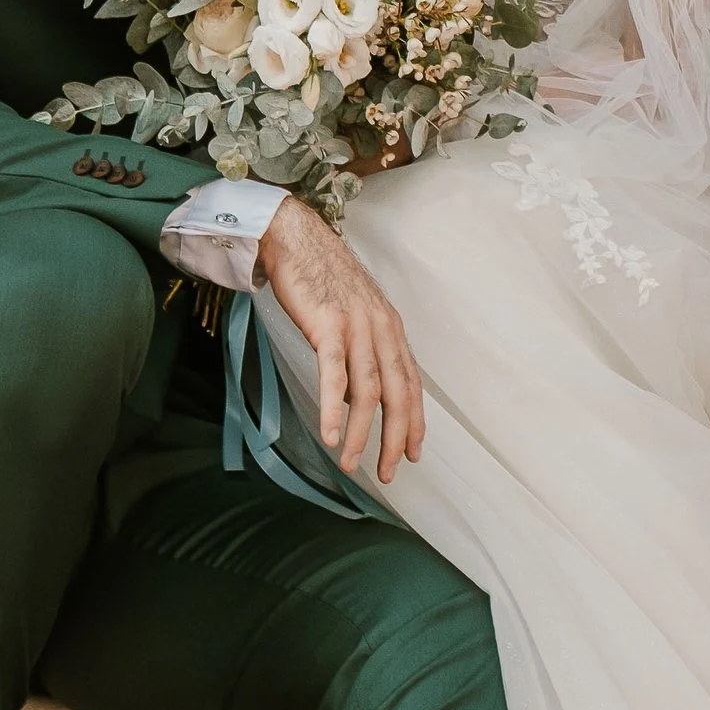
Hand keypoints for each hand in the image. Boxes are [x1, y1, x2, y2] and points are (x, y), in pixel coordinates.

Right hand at [259, 195, 425, 483]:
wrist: (296, 238)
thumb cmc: (320, 278)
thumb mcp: (351, 316)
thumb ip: (360, 354)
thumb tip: (354, 401)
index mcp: (390, 328)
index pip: (411, 384)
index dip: (414, 422)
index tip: (412, 453)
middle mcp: (381, 328)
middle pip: (397, 394)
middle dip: (395, 438)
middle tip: (388, 472)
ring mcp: (357, 326)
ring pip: (368, 392)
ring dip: (362, 434)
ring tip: (352, 464)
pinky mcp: (328, 325)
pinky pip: (334, 375)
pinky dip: (332, 409)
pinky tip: (330, 435)